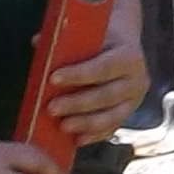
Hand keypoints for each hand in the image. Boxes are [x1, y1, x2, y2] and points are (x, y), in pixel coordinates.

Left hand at [42, 27, 144, 147]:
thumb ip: (67, 39)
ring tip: (62, 127)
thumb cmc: (101, 40)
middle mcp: (137, 80)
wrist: (125, 47)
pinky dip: (94, 136)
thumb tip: (37, 42)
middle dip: (77, 104)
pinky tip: (76, 140)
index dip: (78, 74)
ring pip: (112, 117)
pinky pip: (112, 128)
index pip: (103, 67)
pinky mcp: (128, 115)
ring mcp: (135, 100)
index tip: (52, 78)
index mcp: (129, 56)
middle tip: (51, 108)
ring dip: (85, 123)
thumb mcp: (90, 34)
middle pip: (106, 95)